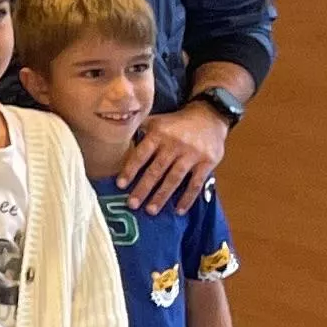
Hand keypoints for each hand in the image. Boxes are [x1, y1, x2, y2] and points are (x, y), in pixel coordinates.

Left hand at [119, 96, 230, 212]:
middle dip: (143, 188)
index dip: (130, 169)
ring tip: (151, 210)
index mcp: (159, 133)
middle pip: (157, 169)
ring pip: (174, 178)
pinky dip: (187, 198)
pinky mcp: (207, 162)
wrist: (209, 116)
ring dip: (162, 196)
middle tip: (132, 204)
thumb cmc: (176, 123)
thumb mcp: (156, 120)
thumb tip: (117, 140)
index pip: (142, 154)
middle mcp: (174, 144)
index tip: (120, 185)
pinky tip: (179, 211)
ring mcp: (192, 154)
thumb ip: (139, 130)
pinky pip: (196, 183)